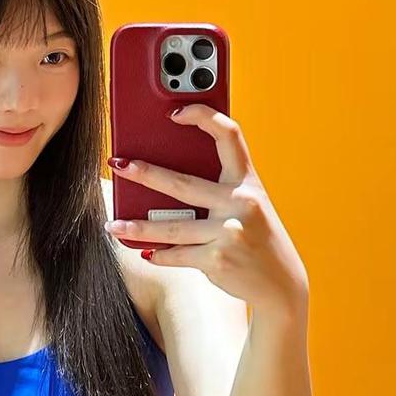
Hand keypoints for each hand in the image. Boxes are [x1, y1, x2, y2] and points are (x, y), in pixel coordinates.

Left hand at [106, 103, 307, 313]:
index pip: (229, 135)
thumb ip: (221, 190)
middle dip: (145, 174)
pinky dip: (160, 255)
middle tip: (118, 165)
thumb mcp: (250, 206)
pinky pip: (177, 254)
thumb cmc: (258, 238)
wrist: (281, 282)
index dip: (203, 116)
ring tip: (114, 224)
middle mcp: (240, 202)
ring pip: (171, 227)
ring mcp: (229, 231)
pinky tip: (146, 253)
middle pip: (183, 184)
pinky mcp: (217, 259)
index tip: (175, 112)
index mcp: (248, 181)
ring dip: (137, 227)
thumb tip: (166, 181)